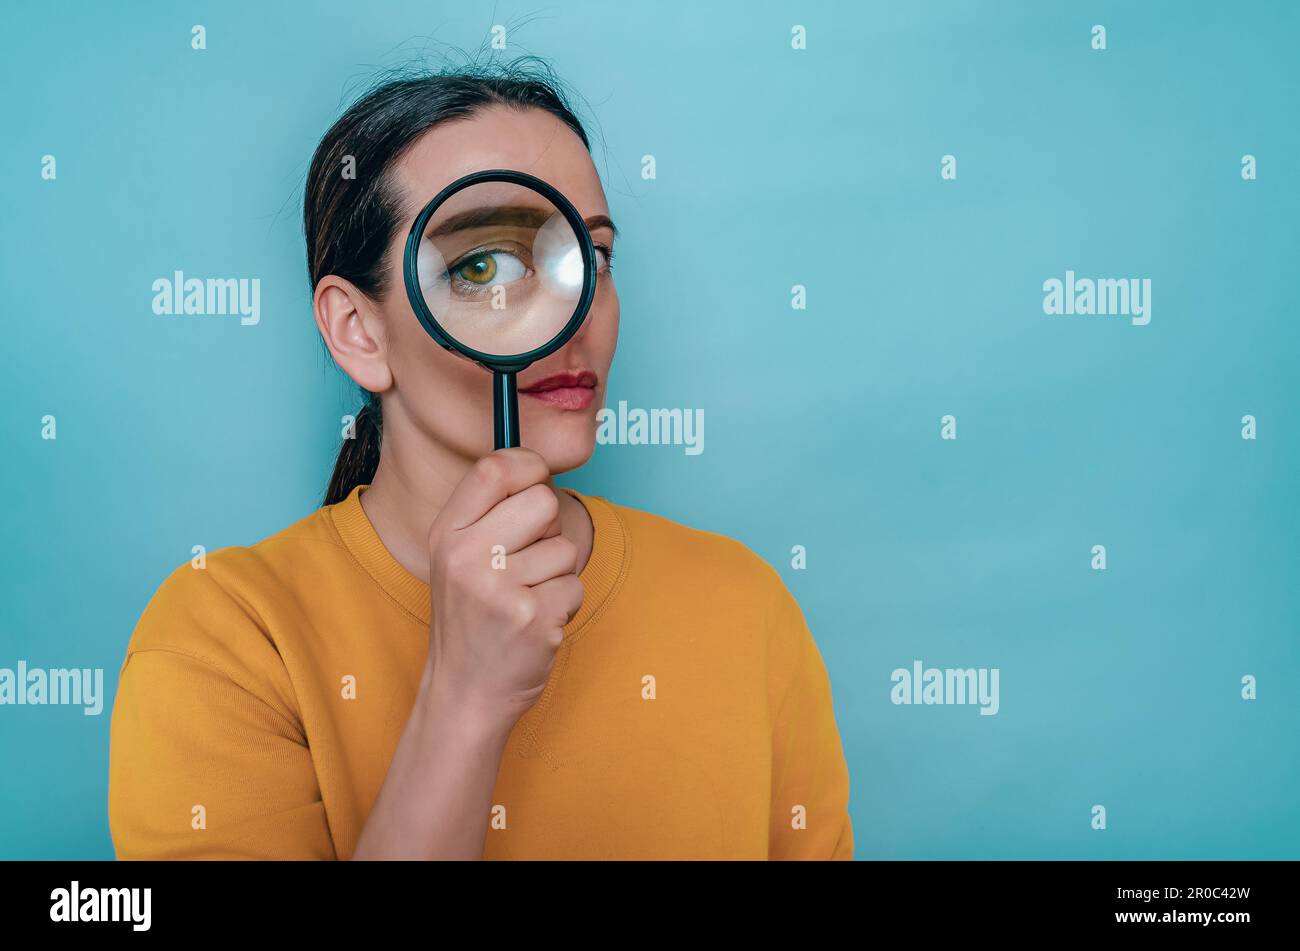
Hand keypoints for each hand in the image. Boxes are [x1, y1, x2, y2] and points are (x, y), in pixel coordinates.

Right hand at [423, 448, 583, 731]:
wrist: (465, 693)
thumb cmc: (472, 619)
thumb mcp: (458, 559)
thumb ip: (489, 514)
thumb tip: (539, 469)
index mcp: (446, 534)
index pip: (493, 468)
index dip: (528, 466)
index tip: (536, 480)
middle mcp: (467, 557)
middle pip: (543, 501)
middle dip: (549, 528)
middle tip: (528, 560)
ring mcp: (499, 588)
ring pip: (565, 548)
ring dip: (557, 573)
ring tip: (526, 599)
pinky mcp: (533, 617)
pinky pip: (575, 585)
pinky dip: (565, 603)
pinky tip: (537, 621)